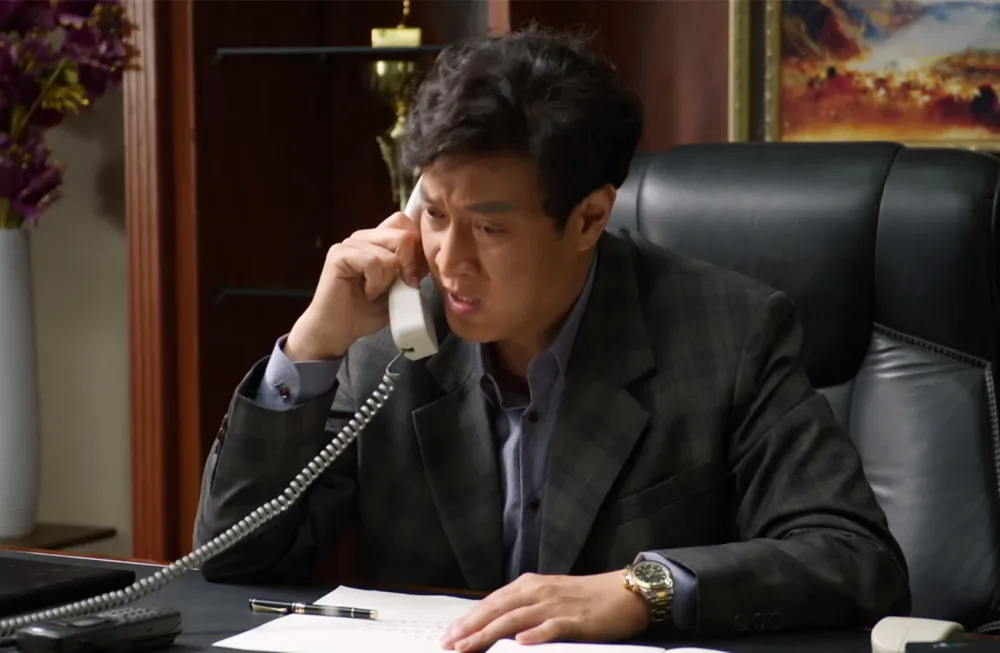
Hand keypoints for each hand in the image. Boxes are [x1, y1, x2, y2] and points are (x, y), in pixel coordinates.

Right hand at [285, 212, 427, 360]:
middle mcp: (365, 237)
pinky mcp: (338, 254)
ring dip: (389, 279)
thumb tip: (429, 256)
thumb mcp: (401, 288)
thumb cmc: (368, 311)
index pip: (406, 224)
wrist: (340, 330)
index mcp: (379, 241)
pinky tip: (367, 292)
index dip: (418, 249)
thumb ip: (414, 268)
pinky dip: (375, 282)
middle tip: (400, 286)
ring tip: (375, 292)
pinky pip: (373, 261)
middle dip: (410, 265)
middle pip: (404, 234)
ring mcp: (350, 243)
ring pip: (391, 253)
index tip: (414, 276)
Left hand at [439, 572, 648, 651]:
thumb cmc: (585, 598)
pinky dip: (535, 635)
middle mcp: (538, 592)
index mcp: (530, 586)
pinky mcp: (574, 619)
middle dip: (470, 628)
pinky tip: (521, 644)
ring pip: (515, 619)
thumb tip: (496, 626)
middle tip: (449, 643)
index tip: (449, 634)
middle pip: (497, 610)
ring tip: (468, 646)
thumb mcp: (549, 598)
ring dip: (489, 633)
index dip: (469, 619)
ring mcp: (555, 605)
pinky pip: (551, 627)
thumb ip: (524, 609)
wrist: (623, 593)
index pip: (492, 602)